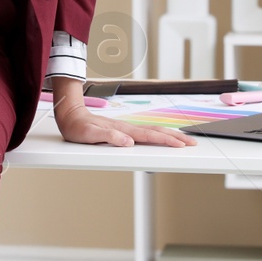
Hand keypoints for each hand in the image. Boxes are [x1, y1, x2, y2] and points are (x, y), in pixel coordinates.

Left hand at [49, 79, 197, 148]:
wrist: (70, 115)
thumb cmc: (78, 127)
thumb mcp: (90, 134)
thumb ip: (109, 137)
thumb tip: (128, 142)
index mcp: (123, 130)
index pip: (150, 135)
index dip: (166, 140)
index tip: (181, 145)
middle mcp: (127, 128)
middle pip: (157, 131)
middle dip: (176, 137)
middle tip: (192, 143)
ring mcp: (126, 128)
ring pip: (152, 131)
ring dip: (169, 135)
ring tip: (183, 140)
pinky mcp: (122, 130)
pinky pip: (145, 132)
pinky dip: (158, 134)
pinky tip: (161, 137)